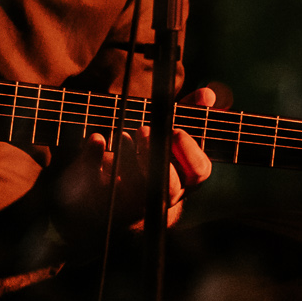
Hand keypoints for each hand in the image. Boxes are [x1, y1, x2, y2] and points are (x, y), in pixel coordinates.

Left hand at [60, 87, 215, 230]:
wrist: (115, 204)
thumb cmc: (151, 160)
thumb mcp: (172, 135)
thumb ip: (193, 113)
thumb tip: (207, 95)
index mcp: (185, 182)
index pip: (199, 172)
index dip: (190, 152)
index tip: (176, 130)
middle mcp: (162, 199)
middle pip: (170, 189)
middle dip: (158, 156)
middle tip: (144, 130)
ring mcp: (132, 205)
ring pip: (134, 192)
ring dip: (128, 159)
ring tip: (124, 133)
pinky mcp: (101, 203)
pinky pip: (95, 188)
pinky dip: (93, 160)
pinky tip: (96, 139)